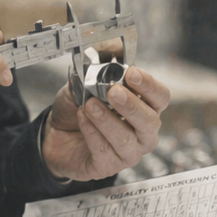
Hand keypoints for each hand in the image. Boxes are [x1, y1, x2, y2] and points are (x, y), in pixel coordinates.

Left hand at [43, 65, 170, 180]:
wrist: (56, 132)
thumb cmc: (81, 107)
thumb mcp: (86, 81)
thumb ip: (101, 66)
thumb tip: (113, 49)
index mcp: (146, 108)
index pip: (160, 97)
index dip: (149, 86)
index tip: (131, 73)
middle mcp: (143, 133)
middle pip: (149, 121)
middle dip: (132, 106)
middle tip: (114, 92)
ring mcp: (128, 153)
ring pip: (126, 139)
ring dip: (107, 120)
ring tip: (90, 105)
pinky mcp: (108, 167)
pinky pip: (103, 150)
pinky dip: (91, 131)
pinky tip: (82, 117)